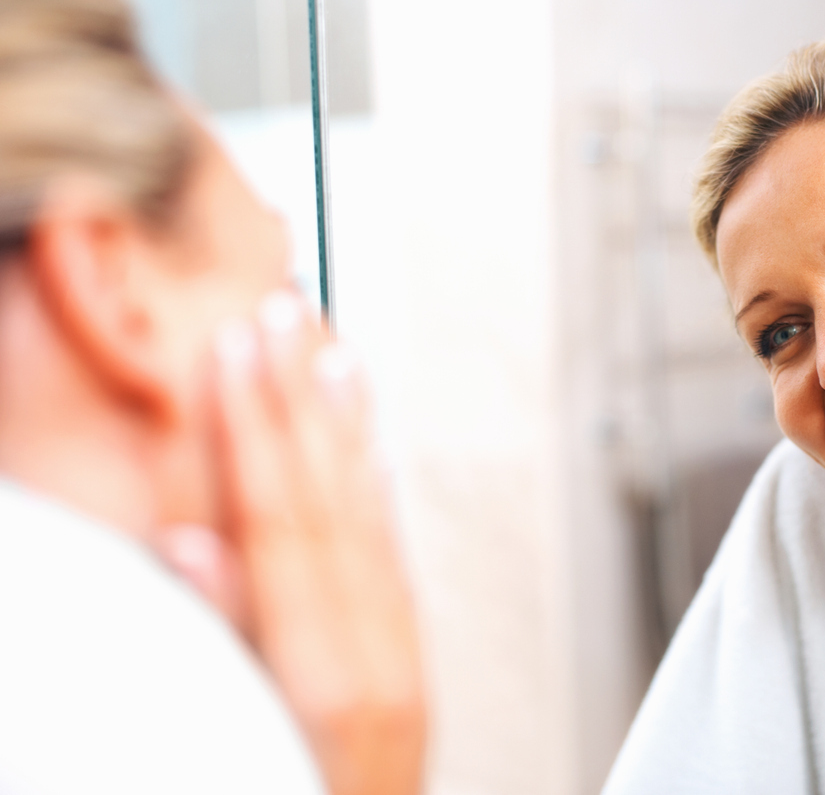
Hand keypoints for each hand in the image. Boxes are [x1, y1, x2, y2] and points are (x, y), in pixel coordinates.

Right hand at [163, 292, 425, 794]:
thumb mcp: (234, 742)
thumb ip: (212, 645)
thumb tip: (185, 540)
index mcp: (321, 678)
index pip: (280, 522)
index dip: (255, 426)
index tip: (238, 345)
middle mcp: (374, 660)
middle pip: (330, 505)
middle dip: (301, 404)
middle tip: (284, 311)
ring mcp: (400, 668)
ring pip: (372, 524)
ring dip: (348, 434)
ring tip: (335, 355)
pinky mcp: (409, 679)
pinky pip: (394, 567)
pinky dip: (379, 500)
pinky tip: (370, 454)